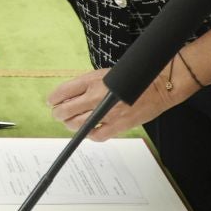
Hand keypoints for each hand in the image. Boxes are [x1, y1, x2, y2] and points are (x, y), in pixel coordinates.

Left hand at [46, 66, 181, 141]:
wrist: (159, 86)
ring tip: (70, 122)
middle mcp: (97, 97)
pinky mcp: (118, 126)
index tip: (52, 101)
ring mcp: (107, 113)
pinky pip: (96, 135)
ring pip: (78, 125)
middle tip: (58, 114)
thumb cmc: (133, 78)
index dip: (54, 98)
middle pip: (66, 110)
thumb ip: (88, 84)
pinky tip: (89, 131)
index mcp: (92, 81)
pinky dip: (90, 134)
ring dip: (70, 124)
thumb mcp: (105, 74)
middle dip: (58, 113)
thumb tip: (70, 96)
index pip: (64, 91)